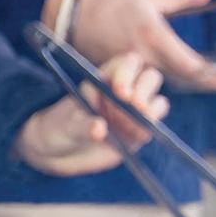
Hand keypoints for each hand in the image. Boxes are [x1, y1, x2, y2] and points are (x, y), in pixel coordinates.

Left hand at [13, 52, 166, 175]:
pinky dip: (151, 126)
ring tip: (133, 122)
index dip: (128, 71)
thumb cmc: (59, 130)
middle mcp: (122, 92)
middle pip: (149, 76)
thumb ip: (82, 126)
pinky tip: (135, 135)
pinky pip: (155, 123)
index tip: (120, 91)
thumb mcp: (65, 126)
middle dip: (144, 88)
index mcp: (103, 80)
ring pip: (157, 99)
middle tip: (133, 105)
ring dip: (151, 108)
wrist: (61, 153)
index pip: (125, 63)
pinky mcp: (140, 129)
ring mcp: (133, 111)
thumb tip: (99, 129)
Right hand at [63, 0, 215, 87]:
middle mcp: (145, 55)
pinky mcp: (121, 71)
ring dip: (183, 82)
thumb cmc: (115, 2)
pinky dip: (161, 80)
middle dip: (202, 82)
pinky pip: (146, 80)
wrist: (76, 17)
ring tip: (203, 81)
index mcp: (156, 35)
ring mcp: (132, 66)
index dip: (209, 76)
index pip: (189, 64)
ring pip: (165, 81)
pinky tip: (174, 77)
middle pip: (181, 78)